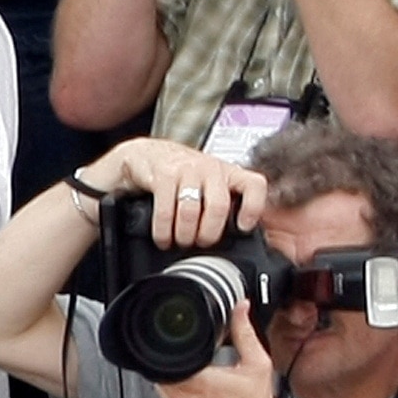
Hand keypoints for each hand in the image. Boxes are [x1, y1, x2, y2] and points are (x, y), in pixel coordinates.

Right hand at [80, 136, 267, 247]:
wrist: (143, 154)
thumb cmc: (177, 174)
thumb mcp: (205, 184)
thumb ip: (220, 203)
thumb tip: (235, 234)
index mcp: (226, 172)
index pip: (254, 184)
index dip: (252, 208)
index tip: (242, 227)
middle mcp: (210, 168)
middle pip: (219, 206)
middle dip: (209, 233)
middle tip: (200, 243)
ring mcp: (186, 169)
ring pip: (192, 211)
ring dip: (184, 235)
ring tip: (179, 242)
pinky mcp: (162, 174)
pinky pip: (166, 210)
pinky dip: (163, 230)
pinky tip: (162, 237)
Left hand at [154, 302, 294, 397]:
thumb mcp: (257, 365)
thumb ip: (245, 333)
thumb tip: (240, 308)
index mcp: (200, 381)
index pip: (171, 353)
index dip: (173, 340)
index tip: (183, 335)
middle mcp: (183, 396)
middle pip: (161, 362)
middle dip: (173, 353)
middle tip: (191, 349)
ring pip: (159, 377)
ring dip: (171, 367)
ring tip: (192, 364)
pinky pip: (163, 391)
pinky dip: (173, 382)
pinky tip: (190, 380)